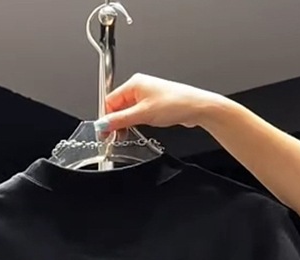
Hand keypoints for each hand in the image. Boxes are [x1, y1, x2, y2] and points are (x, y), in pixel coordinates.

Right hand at [96, 73, 224, 133]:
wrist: (196, 108)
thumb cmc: (175, 103)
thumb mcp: (143, 114)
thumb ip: (120, 120)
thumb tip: (103, 123)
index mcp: (134, 83)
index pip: (110, 100)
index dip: (106, 117)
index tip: (104, 132)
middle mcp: (139, 87)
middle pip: (118, 106)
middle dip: (116, 121)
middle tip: (116, 136)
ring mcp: (147, 95)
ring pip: (128, 111)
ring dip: (126, 123)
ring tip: (128, 134)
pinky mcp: (154, 104)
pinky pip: (138, 114)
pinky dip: (136, 122)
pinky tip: (139, 129)